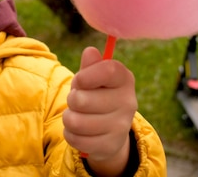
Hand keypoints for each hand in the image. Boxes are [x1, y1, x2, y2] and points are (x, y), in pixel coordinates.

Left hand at [63, 46, 136, 175]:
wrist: (111, 132)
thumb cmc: (97, 95)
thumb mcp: (92, 78)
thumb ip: (90, 65)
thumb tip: (90, 51)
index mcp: (124, 79)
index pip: (108, 70)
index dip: (86, 75)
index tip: (79, 80)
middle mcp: (128, 102)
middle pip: (81, 100)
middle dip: (72, 99)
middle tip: (79, 101)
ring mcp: (121, 126)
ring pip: (75, 121)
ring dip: (69, 118)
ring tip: (77, 115)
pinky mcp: (110, 146)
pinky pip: (76, 139)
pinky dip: (71, 135)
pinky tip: (80, 132)